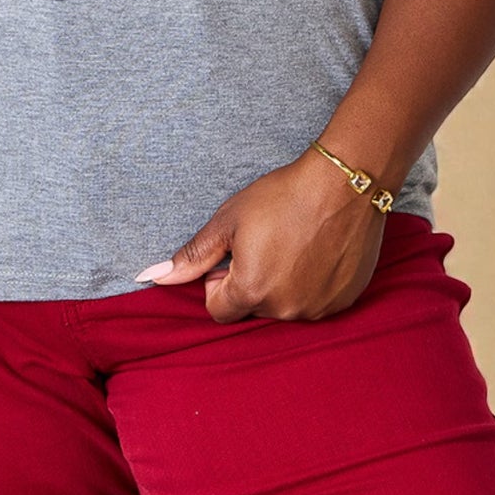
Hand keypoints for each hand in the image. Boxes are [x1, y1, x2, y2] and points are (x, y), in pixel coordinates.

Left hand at [133, 153, 386, 323]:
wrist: (343, 184)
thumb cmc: (282, 196)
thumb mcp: (228, 221)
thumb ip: (192, 256)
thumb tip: (151, 278)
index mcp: (251, 292)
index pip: (217, 310)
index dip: (217, 281)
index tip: (233, 254)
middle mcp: (285, 310)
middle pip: (251, 308)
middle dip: (250, 282)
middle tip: (265, 243)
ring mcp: (318, 309)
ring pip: (284, 306)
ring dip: (281, 284)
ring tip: (293, 243)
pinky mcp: (343, 301)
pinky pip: (315, 302)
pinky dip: (311, 283)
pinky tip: (316, 250)